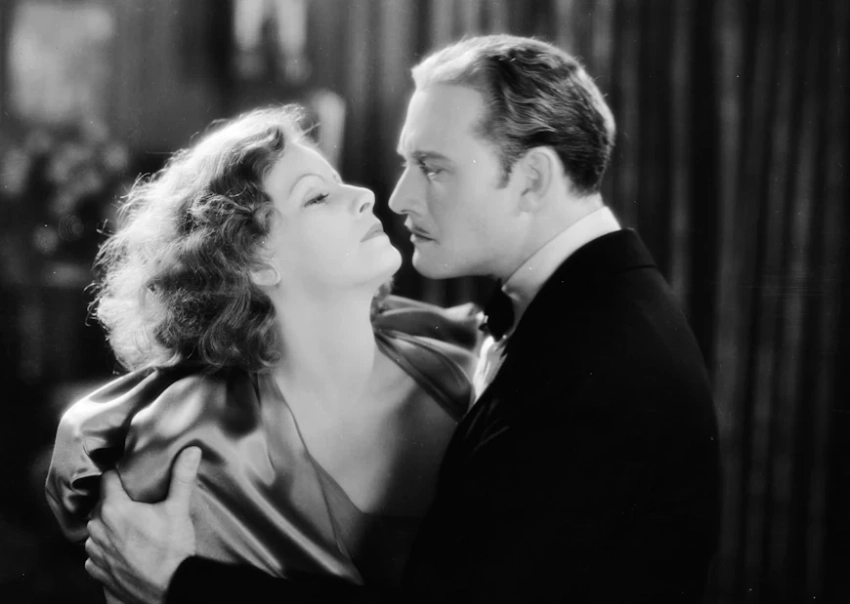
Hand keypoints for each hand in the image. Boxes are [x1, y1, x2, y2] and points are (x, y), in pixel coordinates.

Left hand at [85, 447, 201, 603]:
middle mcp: (98, 529)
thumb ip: (182, 477)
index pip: (107, 479)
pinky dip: (106, 548)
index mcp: (114, 509)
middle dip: (115, 502)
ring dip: (108, 526)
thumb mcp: (179, 509)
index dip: (119, 475)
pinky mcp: (96, 570)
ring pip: (96, 528)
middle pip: (101, 504)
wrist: (169, 588)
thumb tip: (191, 450)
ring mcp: (95, 552)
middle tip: (136, 504)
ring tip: (130, 527)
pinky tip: (124, 549)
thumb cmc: (172, 549)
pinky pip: (95, 552)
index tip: (129, 476)